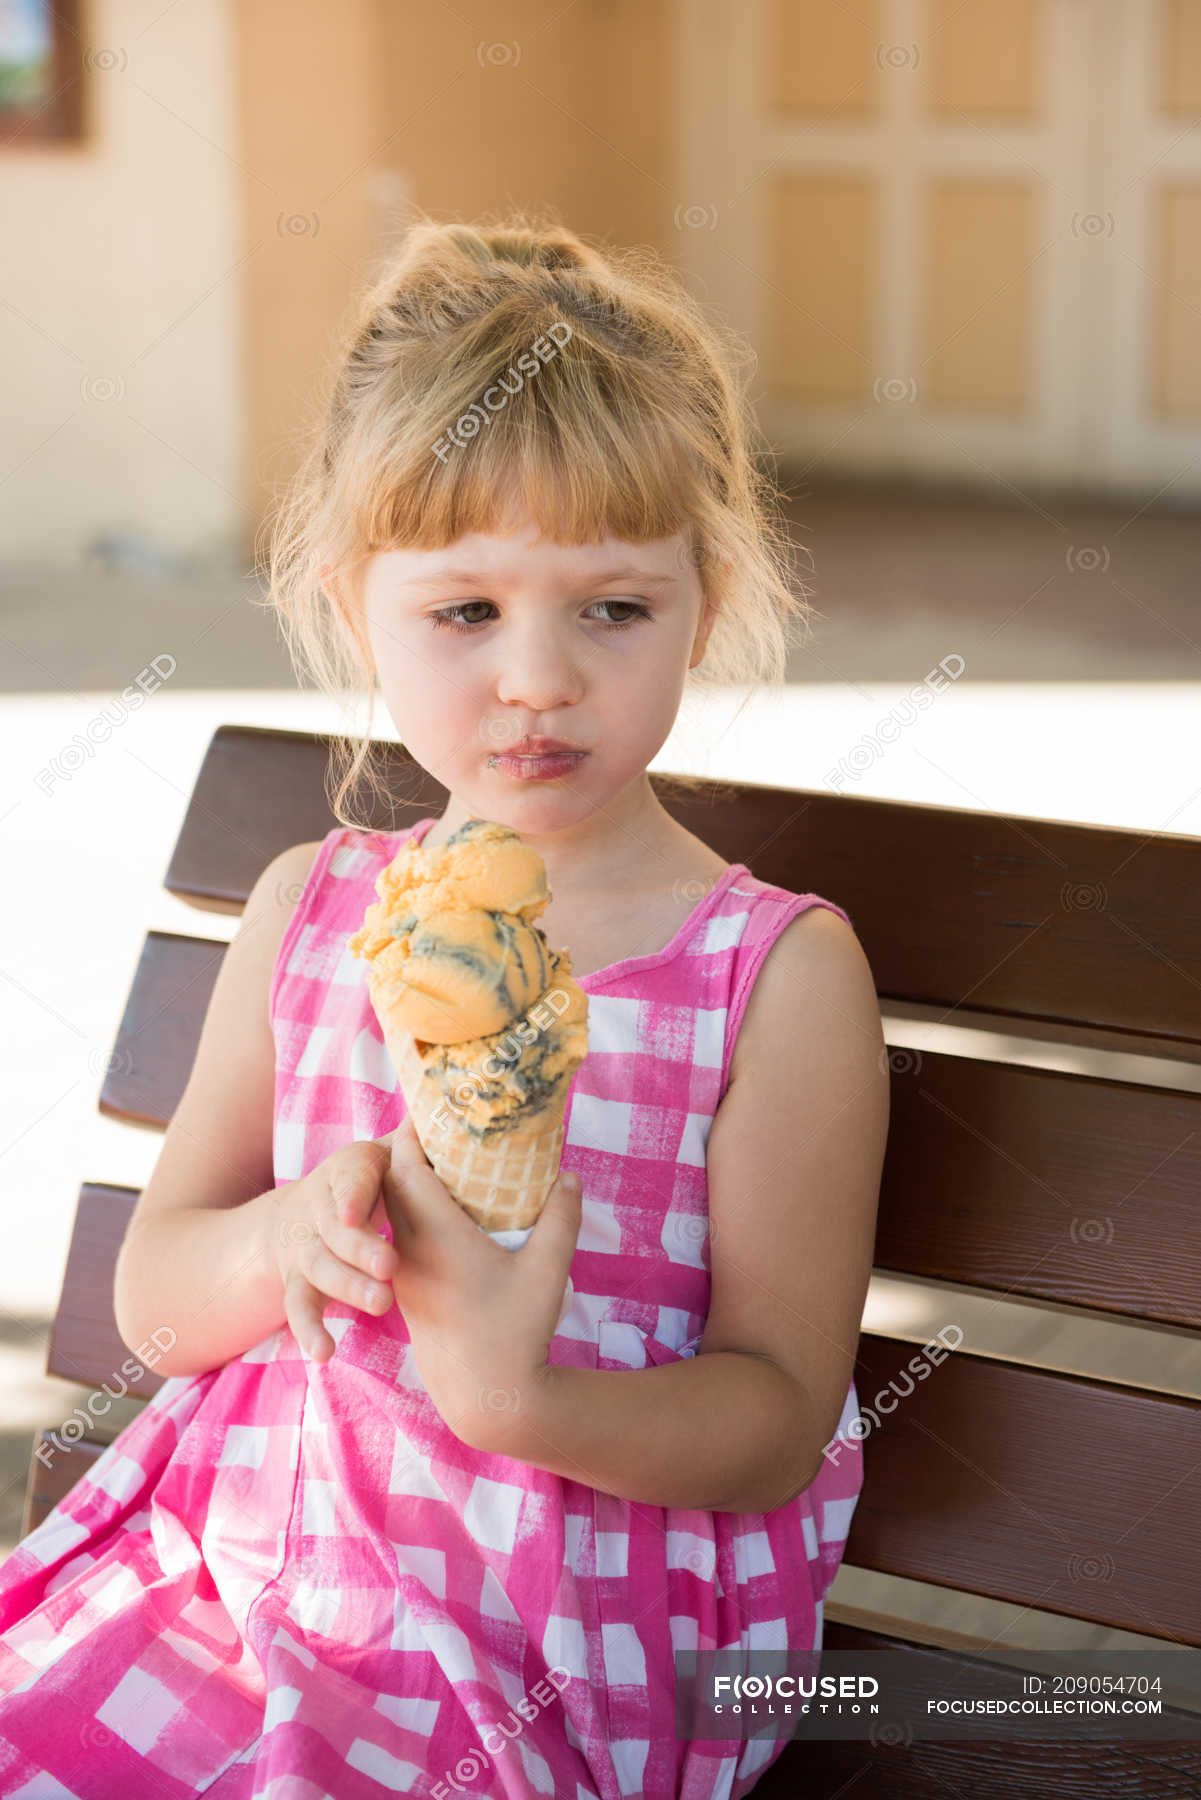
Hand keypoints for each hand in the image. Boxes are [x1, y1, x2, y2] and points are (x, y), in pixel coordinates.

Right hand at [269, 1139, 400, 1361]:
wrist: (304, 1210)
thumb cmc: (371, 1179)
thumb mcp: (391, 1153)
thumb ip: (419, 1140)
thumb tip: (457, 1108)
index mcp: (350, 1169)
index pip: (351, 1179)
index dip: (353, 1194)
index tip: (357, 1213)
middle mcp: (321, 1205)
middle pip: (335, 1228)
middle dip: (360, 1248)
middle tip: (391, 1267)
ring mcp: (306, 1246)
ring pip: (319, 1267)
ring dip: (347, 1286)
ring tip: (381, 1305)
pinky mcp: (298, 1282)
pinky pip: (299, 1306)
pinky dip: (309, 1330)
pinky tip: (325, 1353)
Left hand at [381, 1113, 581, 1452]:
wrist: (486, 1400)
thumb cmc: (516, 1332)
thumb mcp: (550, 1270)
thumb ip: (560, 1217)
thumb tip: (567, 1176)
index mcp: (435, 1236)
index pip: (405, 1166)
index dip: (414, 1131)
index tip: (433, 1105)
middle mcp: (408, 1251)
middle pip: (394, 1184)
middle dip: (414, 1151)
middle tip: (445, 1129)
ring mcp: (404, 1275)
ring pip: (394, 1214)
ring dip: (412, 1185)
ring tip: (449, 1167)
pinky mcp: (409, 1296)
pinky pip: (400, 1239)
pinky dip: (416, 1216)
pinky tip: (450, 1217)